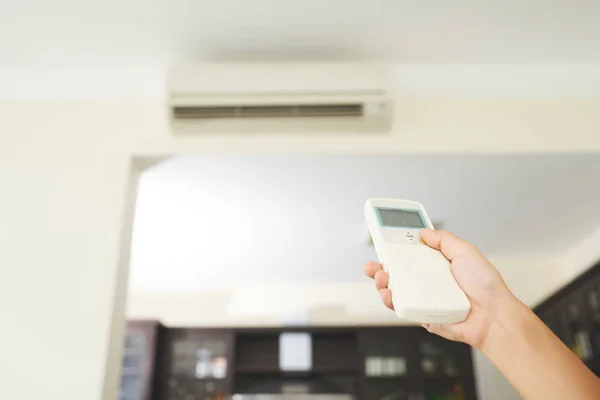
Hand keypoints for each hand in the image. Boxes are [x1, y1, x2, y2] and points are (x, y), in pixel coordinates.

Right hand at [364, 228, 517, 348]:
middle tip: (375, 264)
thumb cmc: (486, 286)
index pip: (411, 255)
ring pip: (395, 290)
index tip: (383, 242)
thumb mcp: (465, 251)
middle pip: (397, 272)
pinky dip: (391, 301)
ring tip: (382, 277)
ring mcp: (424, 298)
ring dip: (383, 283)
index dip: (396, 249)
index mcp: (438, 265)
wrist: (493, 316)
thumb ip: (443, 240)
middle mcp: (429, 281)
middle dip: (381, 267)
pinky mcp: (422, 315)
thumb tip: (423, 232)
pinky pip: (401, 307)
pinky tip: (389, 293)